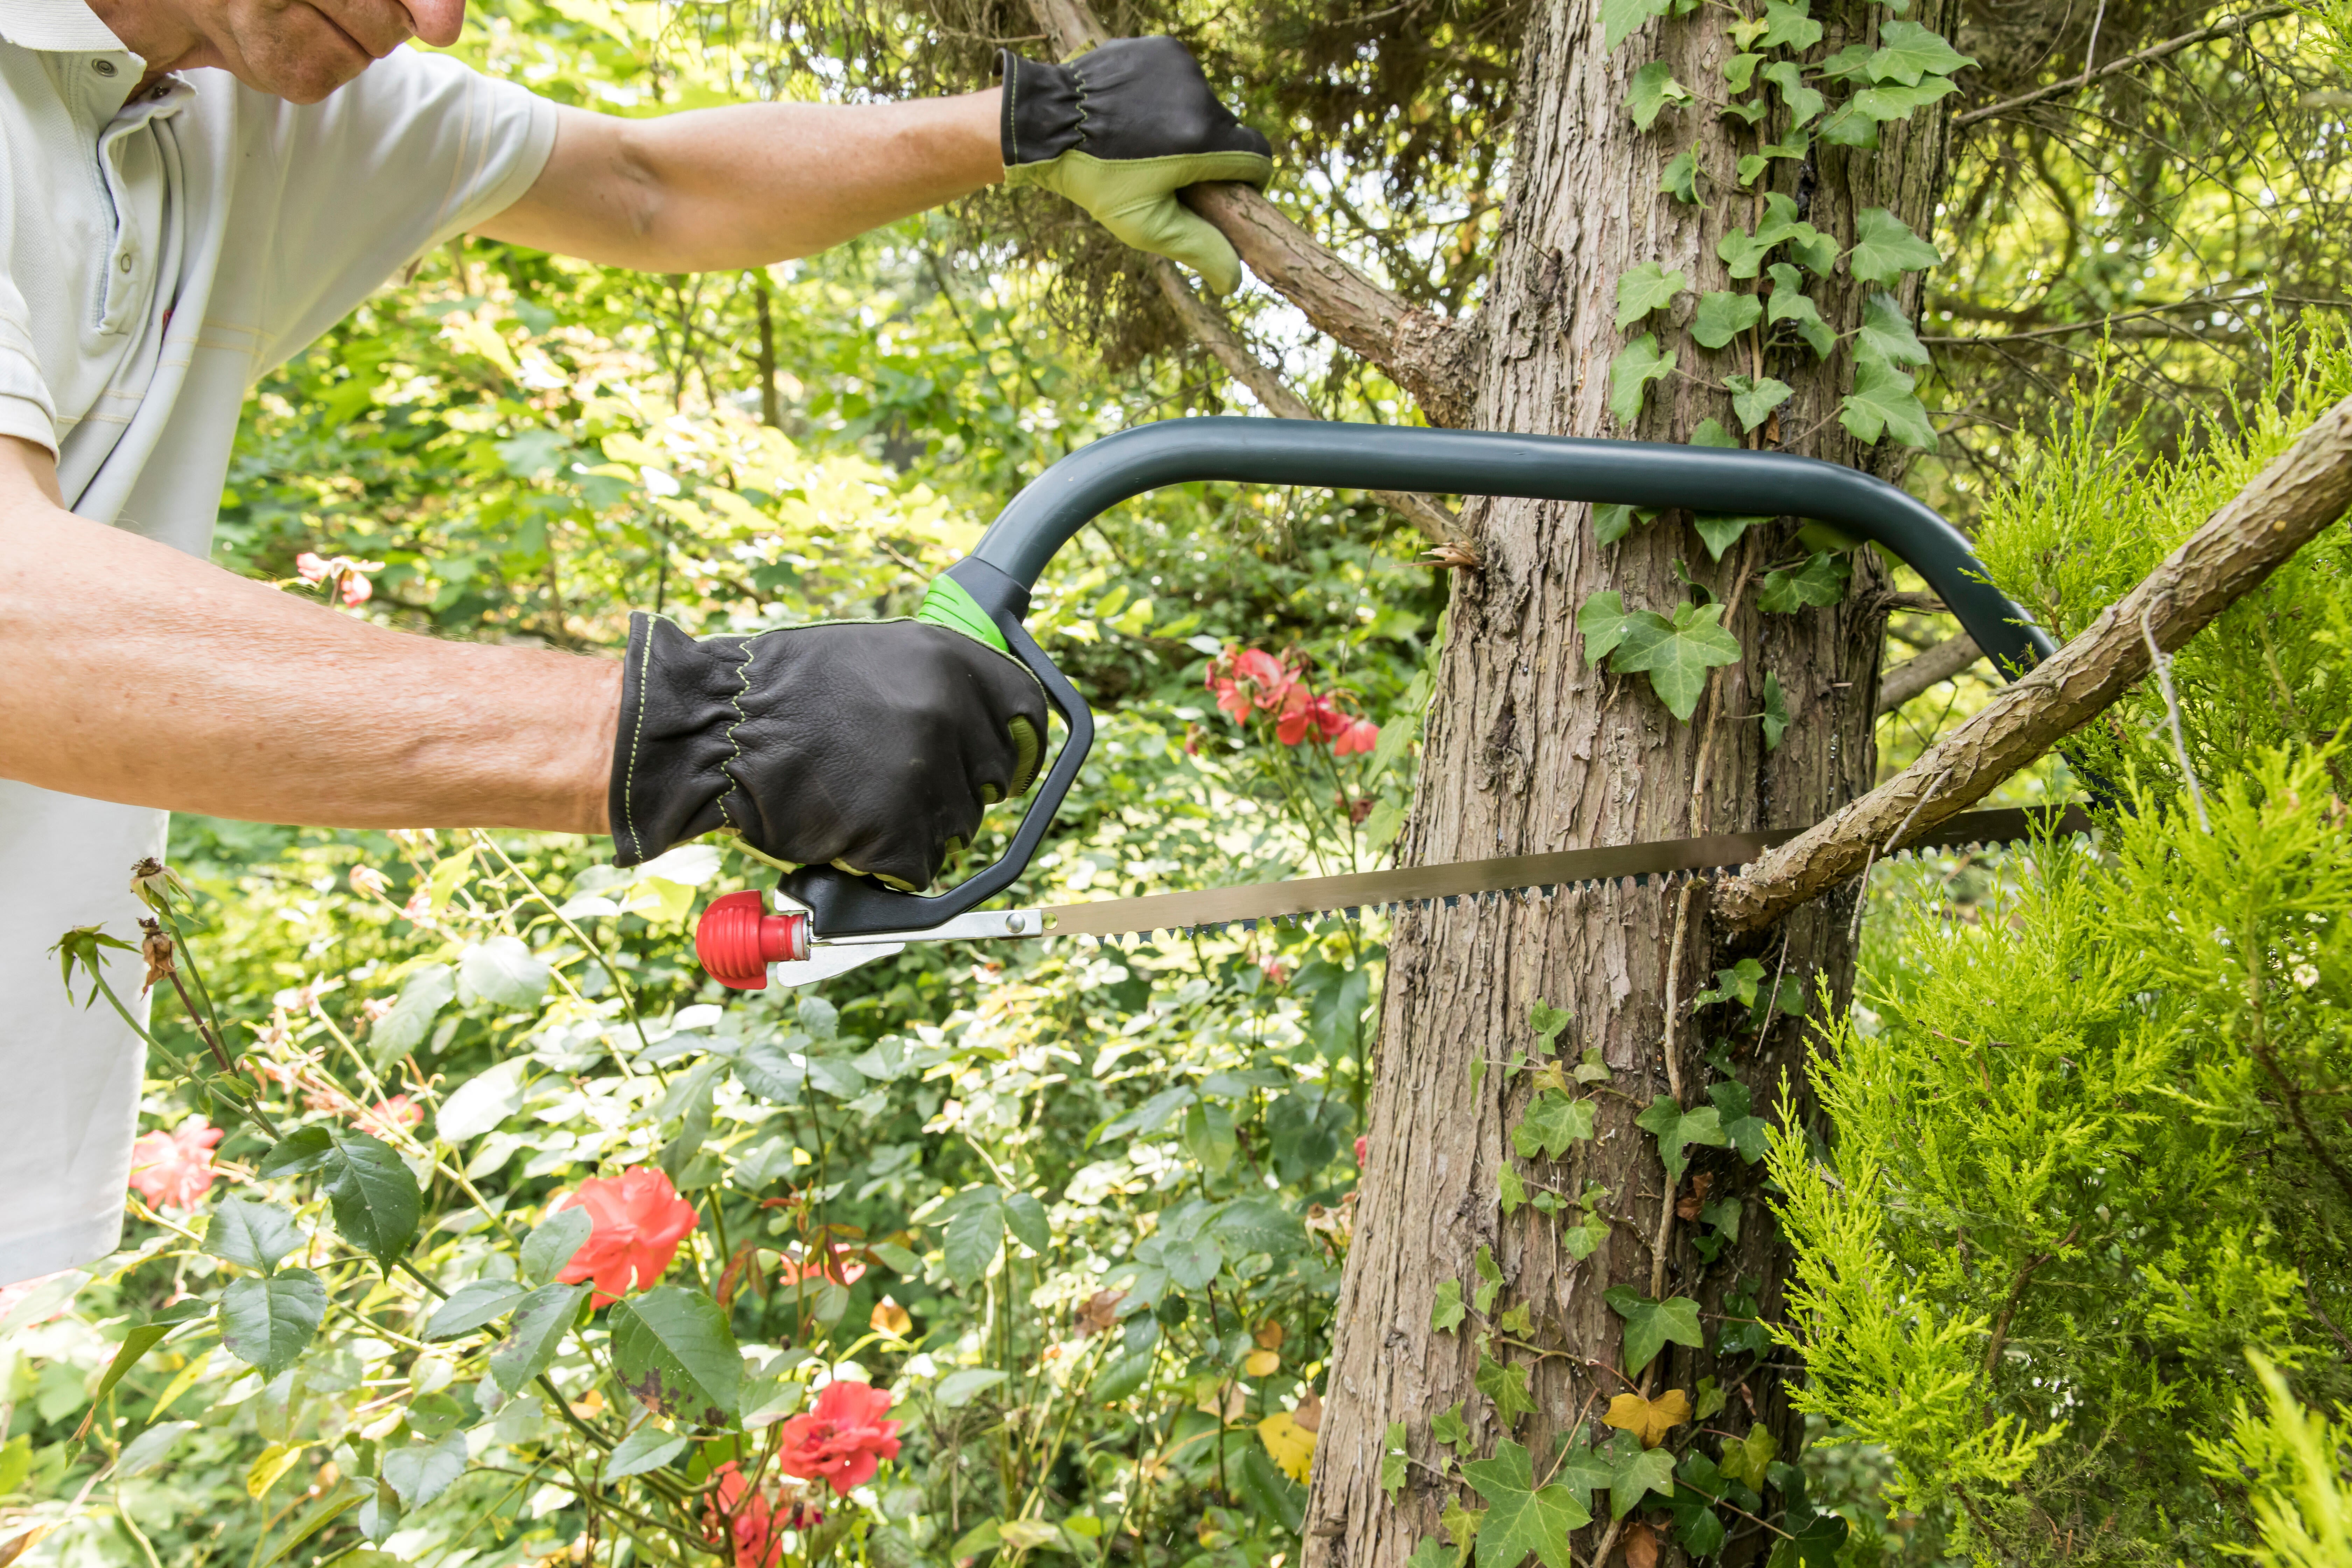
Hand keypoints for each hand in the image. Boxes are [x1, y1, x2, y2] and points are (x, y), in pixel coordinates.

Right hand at [608, 614, 1048, 889]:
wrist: (715, 726)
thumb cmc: (788, 693)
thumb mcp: (878, 658)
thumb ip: (941, 687)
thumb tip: (994, 729)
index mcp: (950, 660)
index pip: (1025, 712)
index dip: (1017, 747)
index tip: (1002, 769)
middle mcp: (949, 712)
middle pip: (994, 780)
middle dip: (953, 791)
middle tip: (894, 783)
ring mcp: (926, 774)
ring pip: (958, 829)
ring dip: (914, 828)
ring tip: (855, 798)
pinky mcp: (900, 832)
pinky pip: (919, 868)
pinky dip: (884, 863)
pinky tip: (844, 830)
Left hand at [999, 37, 1272, 294]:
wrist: (1045, 124)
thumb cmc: (1094, 179)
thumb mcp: (1146, 225)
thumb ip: (1198, 249)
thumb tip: (1235, 282)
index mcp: (1203, 141)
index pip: (1257, 158)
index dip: (1245, 179)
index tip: (1219, 188)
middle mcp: (1199, 97)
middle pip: (1228, 132)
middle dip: (1207, 153)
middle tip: (1165, 167)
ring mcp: (1181, 67)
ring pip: (1205, 105)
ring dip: (1185, 123)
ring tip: (1143, 137)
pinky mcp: (1163, 48)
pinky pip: (1183, 78)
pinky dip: (1167, 95)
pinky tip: (1135, 110)